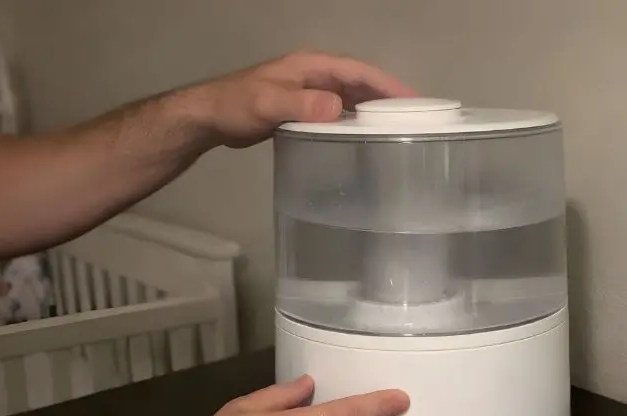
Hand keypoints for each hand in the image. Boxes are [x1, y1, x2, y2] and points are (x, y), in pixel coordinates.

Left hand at [184, 49, 417, 147]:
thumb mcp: (269, 104)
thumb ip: (302, 105)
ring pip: (350, 98)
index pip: (358, 72)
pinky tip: (363, 139)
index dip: (387, 85)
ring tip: (397, 130)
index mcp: (312, 66)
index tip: (413, 101)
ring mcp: (310, 92)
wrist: (210, 117)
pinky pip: (337, 113)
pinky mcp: (303, 109)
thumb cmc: (237, 105)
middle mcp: (315, 75)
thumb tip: (338, 108)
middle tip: (415, 119)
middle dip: (387, 98)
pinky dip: (354, 121)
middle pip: (360, 84)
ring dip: (372, 111)